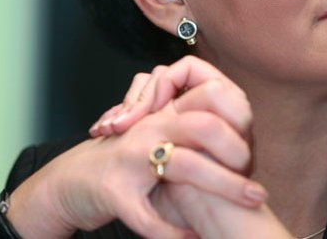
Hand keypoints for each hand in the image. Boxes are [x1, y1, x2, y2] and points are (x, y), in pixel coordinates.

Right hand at [6, 58, 265, 237]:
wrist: (67, 181)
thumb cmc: (122, 162)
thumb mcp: (156, 138)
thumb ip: (189, 134)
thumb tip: (240, 143)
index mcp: (163, 116)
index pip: (209, 101)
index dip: (237, 122)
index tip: (253, 153)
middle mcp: (149, 129)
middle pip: (205, 129)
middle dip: (238, 155)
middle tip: (258, 188)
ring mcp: (131, 159)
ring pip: (185, 166)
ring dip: (223, 187)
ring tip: (250, 203)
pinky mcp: (114, 191)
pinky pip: (150, 216)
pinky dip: (174, 232)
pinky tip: (193, 238)